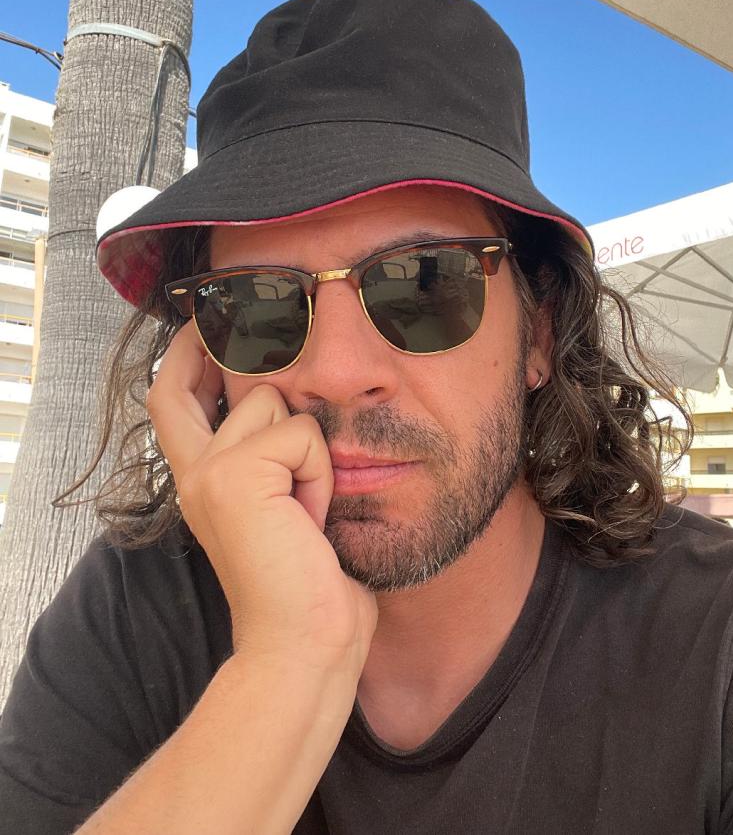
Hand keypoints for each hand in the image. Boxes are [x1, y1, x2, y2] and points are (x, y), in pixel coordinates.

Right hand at [147, 323, 376, 673]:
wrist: (304, 643)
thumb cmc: (309, 584)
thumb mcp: (285, 510)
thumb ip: (271, 464)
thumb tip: (292, 408)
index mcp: (202, 484)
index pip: (173, 405)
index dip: (181, 362)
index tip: (200, 329)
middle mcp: (194, 475)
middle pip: (191, 385)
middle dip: (215, 358)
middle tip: (228, 347)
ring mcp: (208, 472)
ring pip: (272, 400)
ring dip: (308, 448)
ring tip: (307, 504)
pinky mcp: (235, 474)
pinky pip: (301, 434)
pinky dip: (320, 472)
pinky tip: (311, 518)